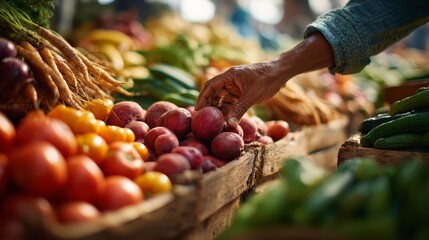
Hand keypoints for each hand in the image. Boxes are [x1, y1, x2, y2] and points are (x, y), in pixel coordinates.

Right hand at [195, 33, 334, 127]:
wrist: (282, 73)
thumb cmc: (267, 79)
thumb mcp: (252, 96)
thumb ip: (240, 109)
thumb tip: (230, 124)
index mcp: (230, 76)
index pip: (210, 86)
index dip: (202, 98)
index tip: (198, 110)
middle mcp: (230, 80)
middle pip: (215, 93)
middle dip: (210, 106)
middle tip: (206, 120)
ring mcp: (236, 86)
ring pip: (223, 99)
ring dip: (220, 110)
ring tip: (217, 122)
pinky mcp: (243, 92)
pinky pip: (232, 102)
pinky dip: (230, 111)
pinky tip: (228, 120)